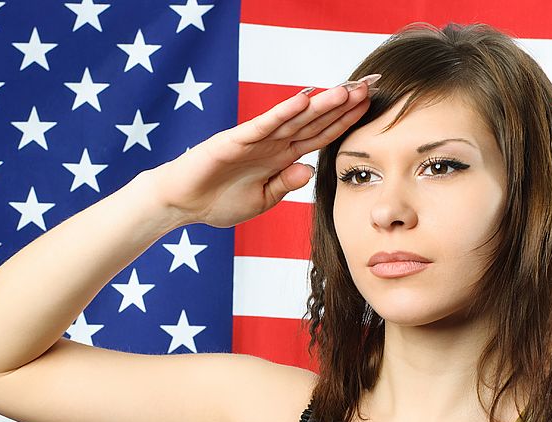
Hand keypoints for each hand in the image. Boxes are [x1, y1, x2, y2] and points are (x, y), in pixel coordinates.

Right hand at [150, 78, 375, 227]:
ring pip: (294, 118)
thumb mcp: (262, 200)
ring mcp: (255, 140)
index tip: (369, 108)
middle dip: (341, 105)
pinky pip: (263, 125)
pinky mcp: (235, 141)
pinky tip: (303, 99)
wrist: (182, 204)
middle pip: (313, 120)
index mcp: (281, 157)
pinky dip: (283, 112)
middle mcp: (273, 143)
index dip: (344, 122)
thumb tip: (310, 170)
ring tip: (346, 89)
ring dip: (320, 104)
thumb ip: (286, 183)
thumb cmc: (219, 201)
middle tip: (369, 87)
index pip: (320, 135)